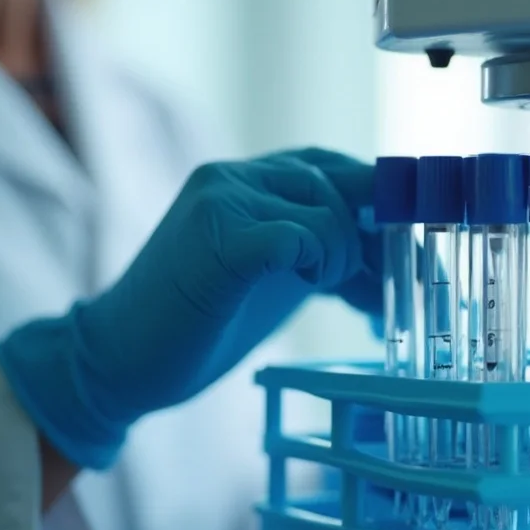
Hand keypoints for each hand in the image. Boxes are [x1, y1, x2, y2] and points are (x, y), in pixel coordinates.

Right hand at [0, 150, 375, 469]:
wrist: (119, 360)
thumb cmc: (200, 323)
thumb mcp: (278, 275)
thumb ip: (325, 250)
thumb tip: (400, 258)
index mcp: (249, 179)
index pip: (338, 168)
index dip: (382, 209)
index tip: (409, 254)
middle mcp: (234, 175)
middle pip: (343, 183)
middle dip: (378, 238)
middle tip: (382, 286)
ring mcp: (222, 201)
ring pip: (328, 209)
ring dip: (345, 257)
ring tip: (331, 291)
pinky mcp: (218, 239)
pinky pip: (300, 237)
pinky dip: (320, 265)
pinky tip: (311, 287)